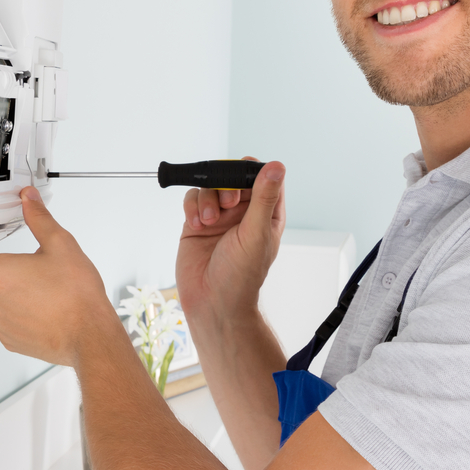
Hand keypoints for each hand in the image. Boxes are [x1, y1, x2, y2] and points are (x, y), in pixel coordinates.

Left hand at [0, 187, 119, 366]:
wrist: (89, 336)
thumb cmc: (75, 296)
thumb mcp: (60, 244)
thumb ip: (39, 218)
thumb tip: (29, 199)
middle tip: (23, 268)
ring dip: (7, 294)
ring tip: (38, 290)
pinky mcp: (9, 340)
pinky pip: (4, 321)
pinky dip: (16, 313)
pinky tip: (39, 308)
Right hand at [174, 159, 285, 331]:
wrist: (212, 302)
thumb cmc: (241, 276)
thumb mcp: (256, 233)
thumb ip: (263, 198)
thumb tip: (277, 166)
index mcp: (265, 213)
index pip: (264, 178)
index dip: (253, 172)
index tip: (243, 179)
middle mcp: (242, 212)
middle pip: (232, 177)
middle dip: (226, 185)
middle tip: (227, 203)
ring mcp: (218, 217)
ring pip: (210, 186)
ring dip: (207, 199)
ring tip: (209, 222)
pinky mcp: (196, 222)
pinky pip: (192, 199)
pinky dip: (192, 207)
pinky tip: (196, 225)